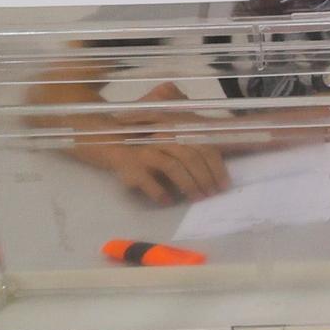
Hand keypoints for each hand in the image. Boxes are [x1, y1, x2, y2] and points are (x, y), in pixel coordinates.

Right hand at [70, 82, 230, 203]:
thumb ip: (190, 142)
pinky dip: (160, 193)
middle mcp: (162, 135)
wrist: (106, 139)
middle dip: (205, 179)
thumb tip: (216, 163)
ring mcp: (145, 149)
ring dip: (189, 185)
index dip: (216, 167)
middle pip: (192, 157)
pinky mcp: (130, 165)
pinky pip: (149, 181)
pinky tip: (168, 201)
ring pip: (174, 167)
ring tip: (196, 198)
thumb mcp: (168, 134)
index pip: (204, 145)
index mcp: (175, 128)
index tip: (223, 184)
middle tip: (210, 195)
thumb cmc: (144, 139)